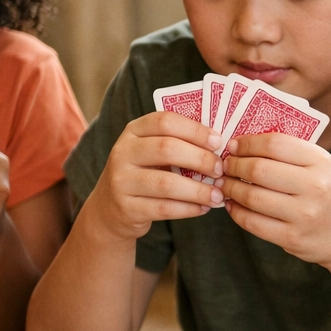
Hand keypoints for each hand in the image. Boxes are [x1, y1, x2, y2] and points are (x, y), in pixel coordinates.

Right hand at [86, 112, 223, 241]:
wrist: (109, 209)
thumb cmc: (142, 174)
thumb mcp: (150, 152)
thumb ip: (177, 144)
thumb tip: (219, 147)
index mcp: (133, 131)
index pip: (164, 121)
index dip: (194, 130)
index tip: (218, 142)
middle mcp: (123, 152)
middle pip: (166, 149)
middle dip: (200, 159)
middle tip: (220, 170)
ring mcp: (121, 181)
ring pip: (166, 183)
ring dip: (198, 190)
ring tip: (217, 195)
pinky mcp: (126, 208)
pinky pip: (163, 208)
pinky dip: (188, 209)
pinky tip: (203, 208)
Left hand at [219, 132, 330, 267]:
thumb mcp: (323, 167)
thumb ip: (291, 154)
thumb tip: (242, 144)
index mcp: (321, 162)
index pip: (275, 143)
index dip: (247, 143)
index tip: (233, 145)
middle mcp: (315, 187)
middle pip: (259, 169)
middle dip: (234, 166)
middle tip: (224, 166)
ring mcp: (304, 215)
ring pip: (252, 196)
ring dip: (231, 189)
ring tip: (225, 185)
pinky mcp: (293, 239)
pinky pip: (253, 223)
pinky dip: (236, 212)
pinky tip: (232, 205)